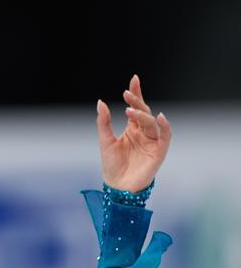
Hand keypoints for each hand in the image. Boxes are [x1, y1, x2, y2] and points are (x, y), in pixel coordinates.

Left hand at [96, 73, 172, 192]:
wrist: (118, 187)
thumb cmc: (112, 166)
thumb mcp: (105, 141)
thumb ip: (104, 122)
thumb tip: (100, 102)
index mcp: (132, 129)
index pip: (135, 108)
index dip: (136, 94)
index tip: (134, 79)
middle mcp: (143, 133)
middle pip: (143, 112)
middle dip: (137, 101)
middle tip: (127, 93)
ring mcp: (152, 141)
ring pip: (152, 122)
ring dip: (142, 114)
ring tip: (130, 110)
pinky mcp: (159, 151)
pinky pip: (166, 135)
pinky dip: (164, 126)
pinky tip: (159, 117)